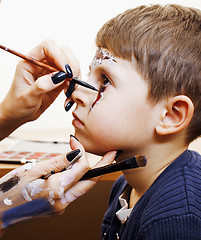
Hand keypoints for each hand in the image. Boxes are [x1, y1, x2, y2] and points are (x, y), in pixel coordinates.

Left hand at [0, 39, 80, 138]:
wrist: (19, 115)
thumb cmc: (17, 105)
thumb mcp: (27, 97)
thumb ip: (42, 85)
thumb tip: (59, 76)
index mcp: (30, 61)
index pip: (47, 46)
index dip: (59, 55)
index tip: (65, 71)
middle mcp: (42, 63)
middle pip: (63, 51)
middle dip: (71, 65)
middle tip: (72, 80)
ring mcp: (51, 72)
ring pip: (70, 64)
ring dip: (75, 76)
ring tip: (69, 91)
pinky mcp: (59, 82)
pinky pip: (72, 78)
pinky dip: (74, 85)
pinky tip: (69, 95)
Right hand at [0, 136, 115, 228]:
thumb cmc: (11, 189)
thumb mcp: (33, 170)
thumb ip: (58, 162)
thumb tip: (77, 153)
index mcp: (56, 189)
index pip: (83, 168)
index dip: (83, 152)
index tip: (75, 141)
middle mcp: (63, 201)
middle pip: (91, 181)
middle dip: (104, 166)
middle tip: (113, 152)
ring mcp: (62, 207)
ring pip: (83, 187)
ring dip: (89, 173)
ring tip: (97, 159)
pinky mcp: (59, 208)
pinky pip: (73, 191)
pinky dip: (76, 180)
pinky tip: (72, 171)